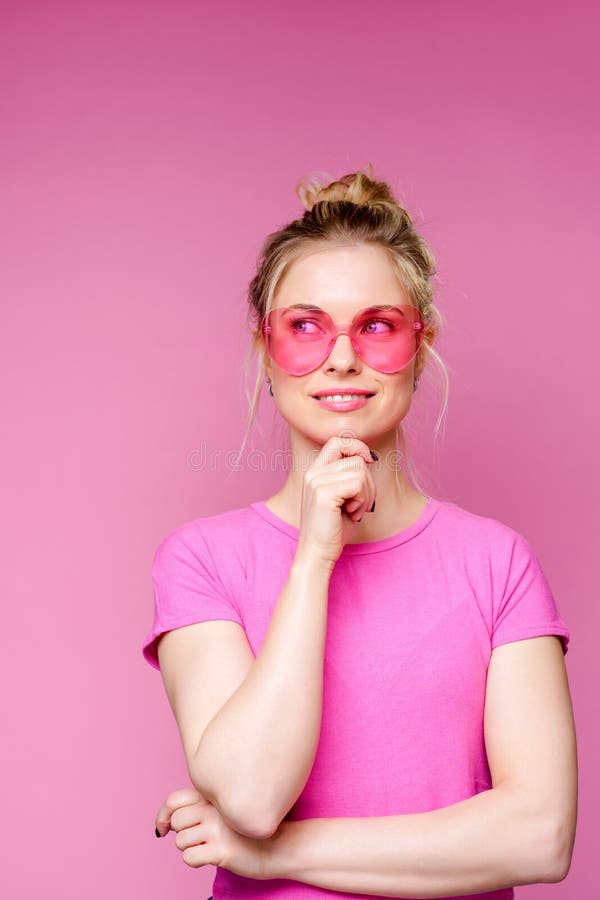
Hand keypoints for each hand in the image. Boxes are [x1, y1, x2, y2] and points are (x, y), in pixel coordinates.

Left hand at [155, 786, 268, 878]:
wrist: (279, 846)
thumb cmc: (246, 830)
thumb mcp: (224, 810)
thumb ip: (198, 808)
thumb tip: (164, 822)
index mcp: (214, 795)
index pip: (175, 800)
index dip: (163, 814)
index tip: (163, 827)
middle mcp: (215, 808)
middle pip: (176, 821)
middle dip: (182, 834)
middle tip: (198, 839)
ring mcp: (218, 828)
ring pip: (180, 841)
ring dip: (191, 849)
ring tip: (210, 847)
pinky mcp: (222, 850)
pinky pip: (189, 857)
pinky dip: (196, 862)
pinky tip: (212, 858)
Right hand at [297, 435, 376, 566]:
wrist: (317, 553)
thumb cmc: (332, 529)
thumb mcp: (342, 497)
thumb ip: (349, 476)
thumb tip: (369, 457)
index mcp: (314, 472)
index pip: (337, 442)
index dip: (356, 447)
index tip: (368, 461)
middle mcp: (313, 473)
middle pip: (356, 459)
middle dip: (368, 482)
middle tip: (359, 505)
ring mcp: (316, 482)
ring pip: (360, 470)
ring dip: (366, 494)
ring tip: (355, 511)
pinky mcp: (324, 493)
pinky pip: (358, 484)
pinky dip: (362, 500)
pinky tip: (352, 514)